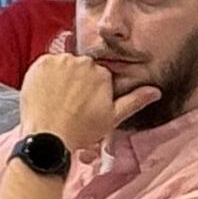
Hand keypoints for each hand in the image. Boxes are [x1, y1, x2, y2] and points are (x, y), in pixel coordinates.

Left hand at [17, 48, 151, 160]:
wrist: (48, 137)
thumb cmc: (81, 130)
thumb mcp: (113, 118)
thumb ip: (135, 100)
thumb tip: (156, 91)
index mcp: (102, 73)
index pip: (97, 74)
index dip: (90, 89)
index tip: (83, 103)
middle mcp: (83, 62)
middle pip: (80, 67)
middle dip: (75, 81)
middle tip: (68, 103)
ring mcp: (60, 61)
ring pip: (62, 64)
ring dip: (60, 77)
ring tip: (56, 100)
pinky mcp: (40, 63)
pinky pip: (44, 64)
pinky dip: (44, 76)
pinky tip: (46, 94)